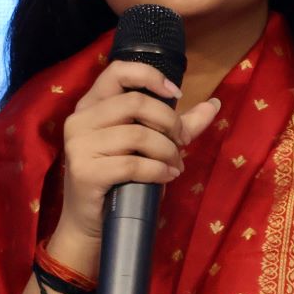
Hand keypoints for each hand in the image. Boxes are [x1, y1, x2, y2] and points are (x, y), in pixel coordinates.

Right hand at [52, 61, 221, 261]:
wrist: (90, 223)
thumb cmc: (120, 179)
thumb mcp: (149, 145)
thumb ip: (179, 123)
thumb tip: (215, 103)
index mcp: (92, 104)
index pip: (118, 70)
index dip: (150, 76)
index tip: (176, 95)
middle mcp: (80, 119)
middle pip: (136, 102)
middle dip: (170, 123)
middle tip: (182, 143)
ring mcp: (79, 145)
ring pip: (137, 135)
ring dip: (167, 151)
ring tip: (175, 166)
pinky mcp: (85, 171)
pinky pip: (132, 164)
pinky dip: (158, 170)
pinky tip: (166, 177)